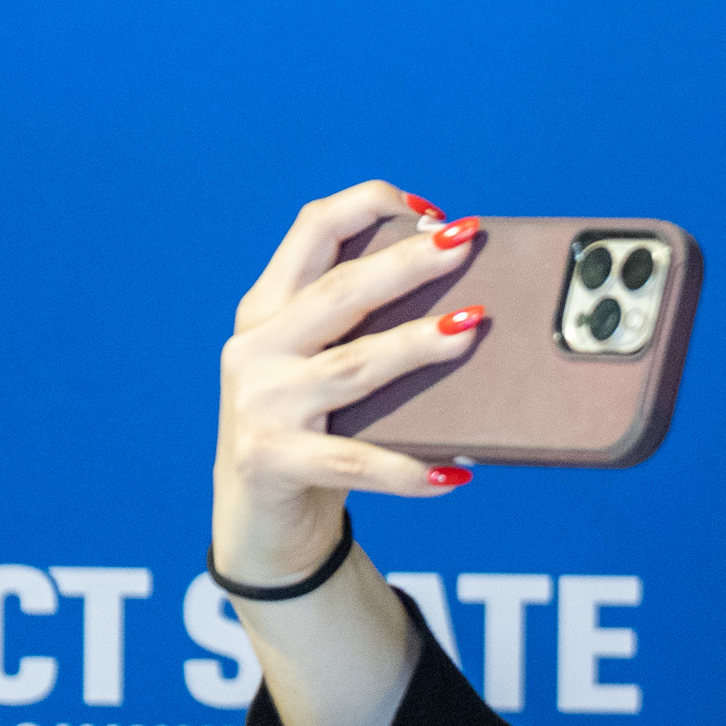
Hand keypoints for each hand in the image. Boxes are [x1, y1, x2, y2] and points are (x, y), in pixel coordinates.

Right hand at [210, 180, 488, 585]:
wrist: (257, 518)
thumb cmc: (311, 430)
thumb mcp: (321, 367)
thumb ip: (362, 330)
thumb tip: (469, 306)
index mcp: (268, 309)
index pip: (311, 230)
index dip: (368, 207)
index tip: (432, 212)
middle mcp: (256, 347)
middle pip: (339, 291)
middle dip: (405, 262)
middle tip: (464, 243)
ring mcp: (260, 404)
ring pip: (351, 366)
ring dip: (414, 346)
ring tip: (470, 330)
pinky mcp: (271, 460)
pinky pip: (354, 462)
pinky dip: (406, 471)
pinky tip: (453, 475)